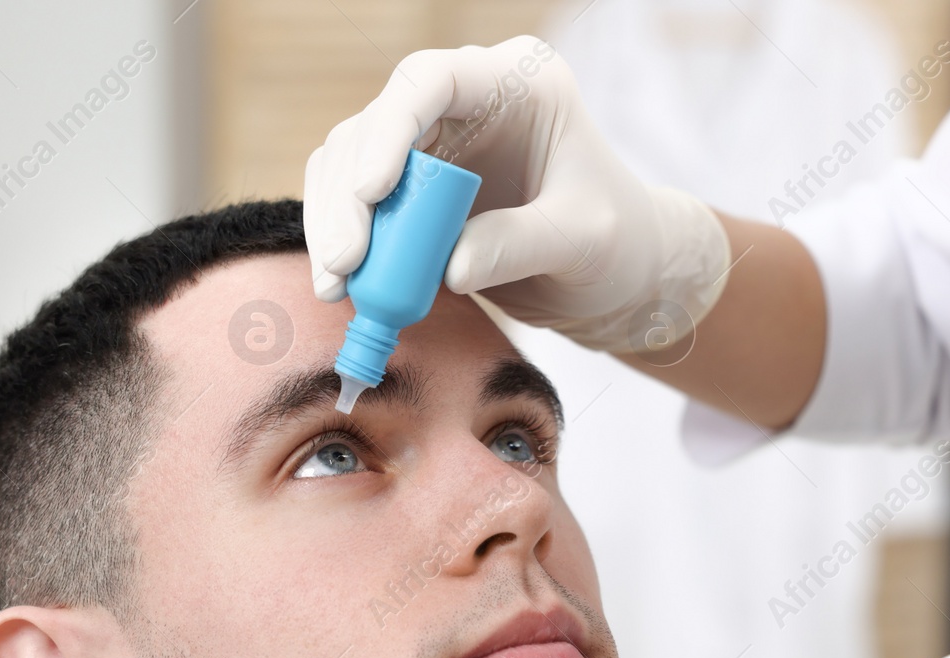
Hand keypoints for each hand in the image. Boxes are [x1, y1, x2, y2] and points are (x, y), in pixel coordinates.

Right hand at [303, 36, 729, 353]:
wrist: (616, 275)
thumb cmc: (616, 242)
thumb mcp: (583, 241)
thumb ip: (521, 245)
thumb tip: (451, 267)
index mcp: (516, 84)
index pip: (431, 79)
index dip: (390, 129)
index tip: (372, 191)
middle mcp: (464, 102)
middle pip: (375, 124)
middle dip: (348, 195)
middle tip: (345, 264)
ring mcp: (432, 144)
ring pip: (349, 162)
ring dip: (333, 223)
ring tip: (336, 286)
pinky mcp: (410, 192)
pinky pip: (353, 204)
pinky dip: (341, 243)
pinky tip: (342, 287)